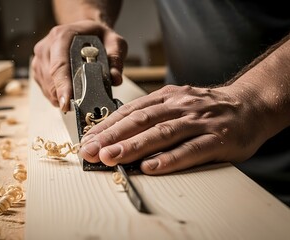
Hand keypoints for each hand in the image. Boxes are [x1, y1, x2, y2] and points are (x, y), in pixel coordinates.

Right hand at [32, 20, 126, 110]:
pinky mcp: (38, 67)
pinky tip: (68, 95)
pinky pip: (44, 88)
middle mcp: (47, 45)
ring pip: (46, 86)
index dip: (62, 86)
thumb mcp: (115, 42)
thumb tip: (115, 79)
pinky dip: (56, 96)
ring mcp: (40, 57)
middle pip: (50, 79)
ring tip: (76, 101)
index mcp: (63, 36)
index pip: (60, 65)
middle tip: (78, 108)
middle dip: (63, 96)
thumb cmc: (99, 37)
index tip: (66, 103)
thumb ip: (116, 58)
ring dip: (59, 98)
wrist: (86, 32)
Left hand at [79, 84, 269, 174]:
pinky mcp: (217, 138)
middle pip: (141, 120)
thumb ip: (153, 114)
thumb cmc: (207, 109)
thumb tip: (120, 133)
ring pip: (161, 133)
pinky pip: (190, 150)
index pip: (131, 110)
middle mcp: (180, 106)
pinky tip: (150, 168)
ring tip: (111, 158)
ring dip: (134, 146)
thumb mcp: (178, 102)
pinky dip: (169, 159)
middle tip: (90, 150)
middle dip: (113, 135)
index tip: (88, 138)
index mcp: (167, 97)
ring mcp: (198, 121)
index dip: (108, 124)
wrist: (250, 104)